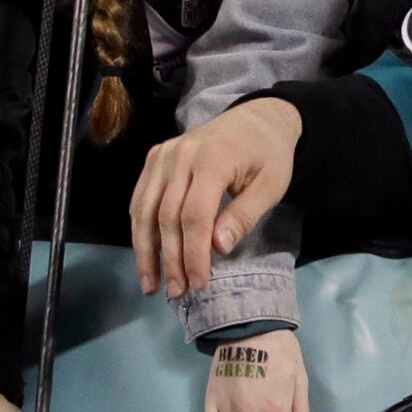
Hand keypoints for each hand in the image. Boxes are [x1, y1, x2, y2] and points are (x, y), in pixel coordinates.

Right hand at [130, 99, 301, 298]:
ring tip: (151, 284)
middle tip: (177, 293)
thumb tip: (218, 248)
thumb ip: (243, 215)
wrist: (257, 118)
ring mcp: (163, 154)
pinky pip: (141, 197)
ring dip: (145, 251)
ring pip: (145, 209)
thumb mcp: (271, 186)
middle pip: (167, 216)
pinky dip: (140, 228)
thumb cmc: (268, 155)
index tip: (198, 283)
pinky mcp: (155, 157)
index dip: (194, 254)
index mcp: (212, 160)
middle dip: (170, 259)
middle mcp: (180, 155)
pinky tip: (145, 254)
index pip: (195, 216)